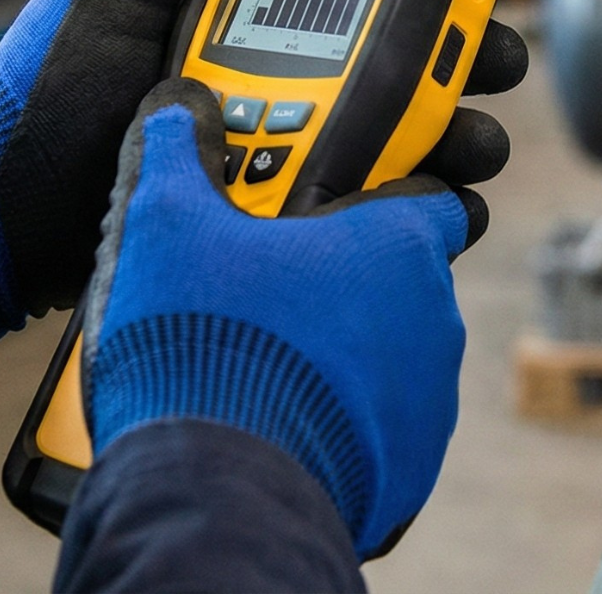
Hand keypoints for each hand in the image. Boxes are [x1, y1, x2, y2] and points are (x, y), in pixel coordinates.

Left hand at [0, 0, 525, 376]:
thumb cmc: (41, 97)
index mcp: (257, 14)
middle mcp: (290, 75)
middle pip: (415, 54)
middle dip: (473, 47)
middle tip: (493, 51)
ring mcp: (295, 148)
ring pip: (416, 134)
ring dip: (462, 129)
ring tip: (469, 137)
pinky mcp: (293, 218)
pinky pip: (385, 211)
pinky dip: (430, 207)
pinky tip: (444, 202)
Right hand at [80, 80, 486, 559]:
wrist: (221, 493)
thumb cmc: (207, 345)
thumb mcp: (168, 225)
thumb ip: (178, 152)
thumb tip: (179, 107)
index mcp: (397, 245)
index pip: (431, 193)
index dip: (387, 190)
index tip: (338, 199)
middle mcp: (433, 317)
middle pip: (400, 276)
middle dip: (345, 276)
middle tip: (273, 282)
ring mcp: (427, 397)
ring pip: (390, 352)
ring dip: (342, 348)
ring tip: (263, 353)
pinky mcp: (407, 467)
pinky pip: (376, 425)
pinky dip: (338, 418)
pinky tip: (277, 415)